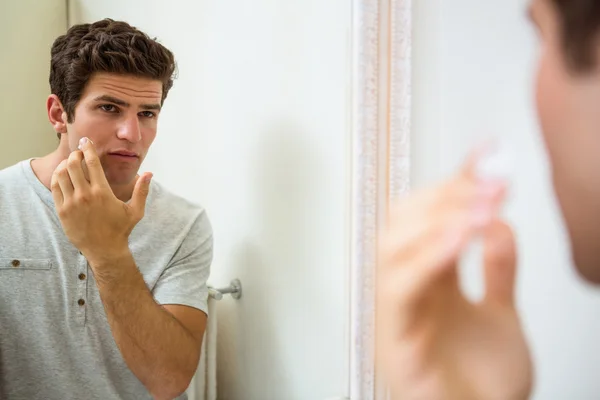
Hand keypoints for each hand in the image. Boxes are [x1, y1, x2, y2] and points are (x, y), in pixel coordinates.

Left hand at [51, 137, 151, 264]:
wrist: (104, 250)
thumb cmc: (121, 229)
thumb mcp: (136, 211)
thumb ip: (141, 190)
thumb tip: (149, 173)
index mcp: (103, 192)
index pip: (91, 162)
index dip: (88, 148)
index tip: (86, 141)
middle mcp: (85, 196)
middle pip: (73, 164)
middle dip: (75, 154)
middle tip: (78, 153)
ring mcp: (71, 203)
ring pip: (61, 174)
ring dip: (65, 164)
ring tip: (70, 163)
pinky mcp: (62, 211)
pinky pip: (55, 188)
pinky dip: (57, 177)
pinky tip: (63, 175)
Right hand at [376, 153, 533, 399]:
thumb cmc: (480, 387)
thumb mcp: (501, 315)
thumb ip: (499, 270)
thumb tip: (499, 223)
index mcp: (428, 281)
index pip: (426, 217)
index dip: (453, 182)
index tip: (486, 155)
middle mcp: (408, 290)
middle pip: (401, 222)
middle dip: (444, 194)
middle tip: (488, 181)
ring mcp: (398, 313)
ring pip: (392, 247)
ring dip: (437, 218)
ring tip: (481, 204)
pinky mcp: (395, 340)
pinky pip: (401, 289)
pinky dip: (428, 257)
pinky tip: (463, 235)